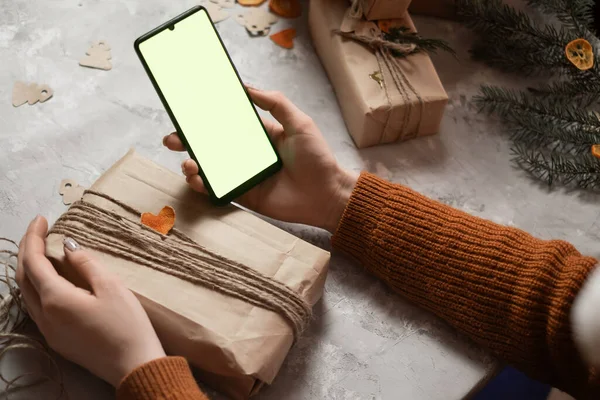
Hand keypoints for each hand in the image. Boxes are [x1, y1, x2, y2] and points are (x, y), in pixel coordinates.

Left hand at [16, 216, 165, 386]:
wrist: (134, 365)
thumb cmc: (128, 325)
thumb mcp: (111, 287)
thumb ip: (86, 264)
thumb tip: (69, 246)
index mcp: (56, 299)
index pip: (34, 262)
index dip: (34, 238)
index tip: (42, 219)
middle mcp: (44, 316)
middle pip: (23, 278)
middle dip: (28, 251)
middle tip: (39, 231)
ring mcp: (48, 331)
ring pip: (27, 294)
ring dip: (30, 270)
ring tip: (42, 251)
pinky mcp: (57, 340)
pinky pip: (37, 307)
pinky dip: (37, 287)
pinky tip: (51, 280)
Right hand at [163, 87, 357, 232]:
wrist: (327, 195)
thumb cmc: (317, 158)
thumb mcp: (299, 123)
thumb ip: (275, 103)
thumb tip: (247, 86)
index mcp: (258, 134)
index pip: (225, 122)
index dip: (205, 117)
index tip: (186, 110)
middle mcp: (247, 153)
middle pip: (210, 145)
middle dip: (187, 141)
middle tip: (172, 139)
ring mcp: (243, 174)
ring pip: (209, 167)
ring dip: (191, 163)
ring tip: (188, 162)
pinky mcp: (244, 194)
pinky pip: (217, 189)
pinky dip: (203, 184)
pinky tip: (197, 178)